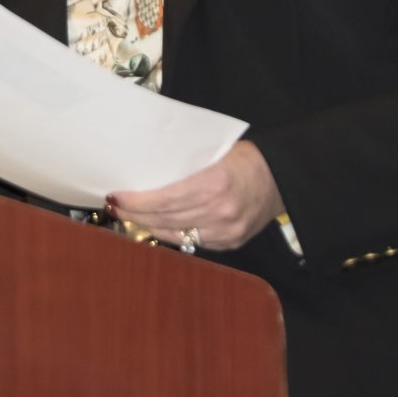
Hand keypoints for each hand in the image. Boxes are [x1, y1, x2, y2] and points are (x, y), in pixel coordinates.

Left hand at [106, 141, 284, 251]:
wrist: (281, 178)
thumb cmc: (243, 158)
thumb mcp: (212, 153)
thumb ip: (183, 165)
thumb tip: (143, 171)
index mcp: (213, 183)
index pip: (163, 199)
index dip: (136, 202)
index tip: (116, 197)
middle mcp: (220, 211)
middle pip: (165, 219)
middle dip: (136, 214)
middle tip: (116, 207)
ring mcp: (226, 231)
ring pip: (175, 234)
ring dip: (149, 227)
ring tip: (130, 217)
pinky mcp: (231, 242)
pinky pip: (192, 243)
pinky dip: (172, 234)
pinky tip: (157, 227)